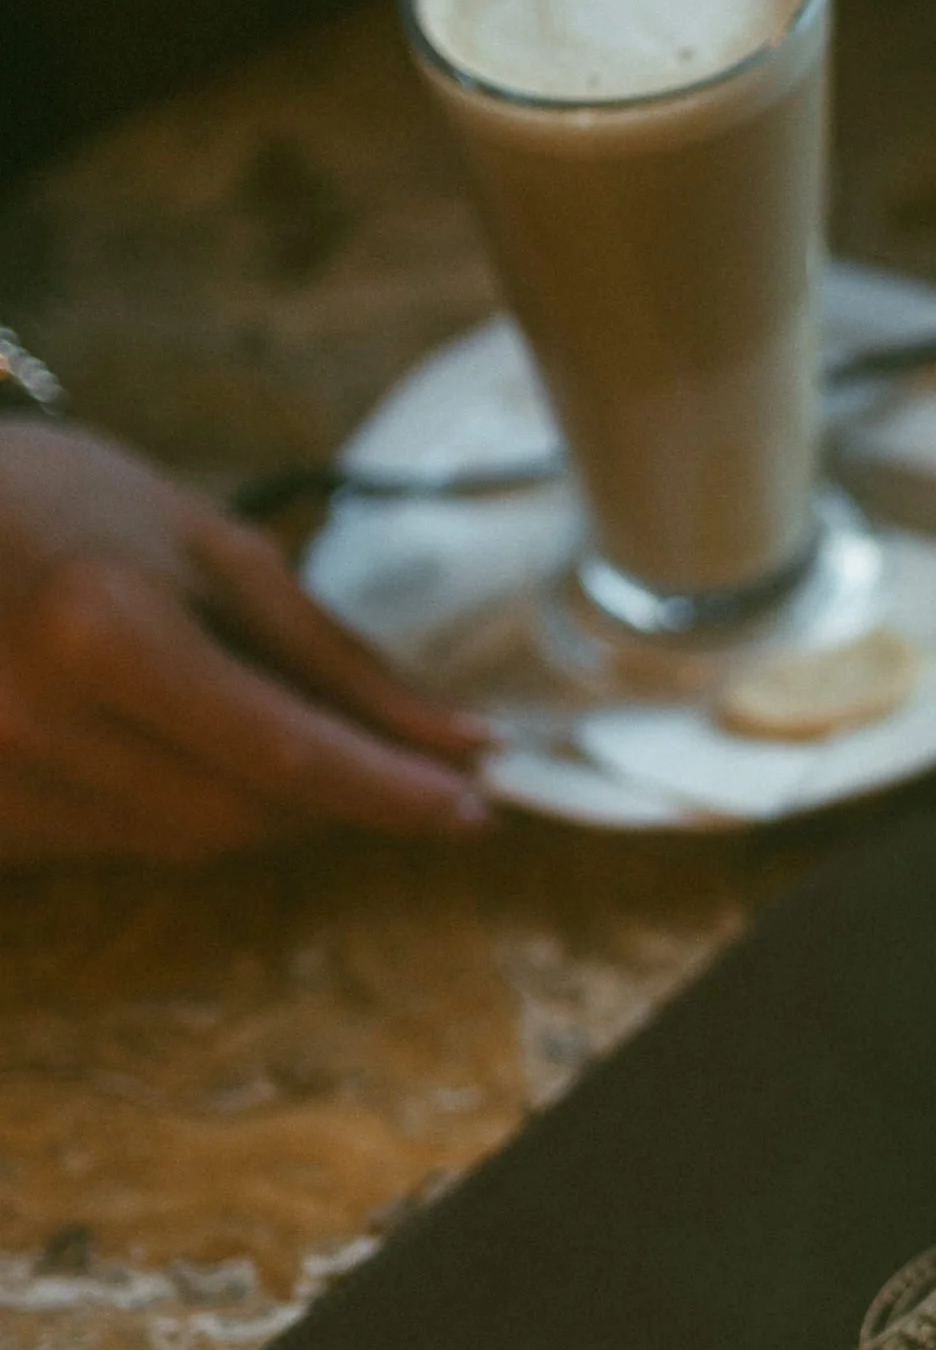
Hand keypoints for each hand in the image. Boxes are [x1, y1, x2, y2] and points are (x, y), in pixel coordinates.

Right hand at [0, 424, 489, 862]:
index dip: (395, 794)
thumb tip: (456, 739)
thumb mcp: (201, 544)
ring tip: (246, 723)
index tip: (478, 807)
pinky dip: (166, 804)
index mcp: (104, 635)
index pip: (290, 754)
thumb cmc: (49, 504)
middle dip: (329, 799)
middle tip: (380, 761)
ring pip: (178, 843)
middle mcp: (39, 726)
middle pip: (241, 818)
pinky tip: (154, 739)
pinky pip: (111, 845)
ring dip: (249, 804)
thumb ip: (331, 653)